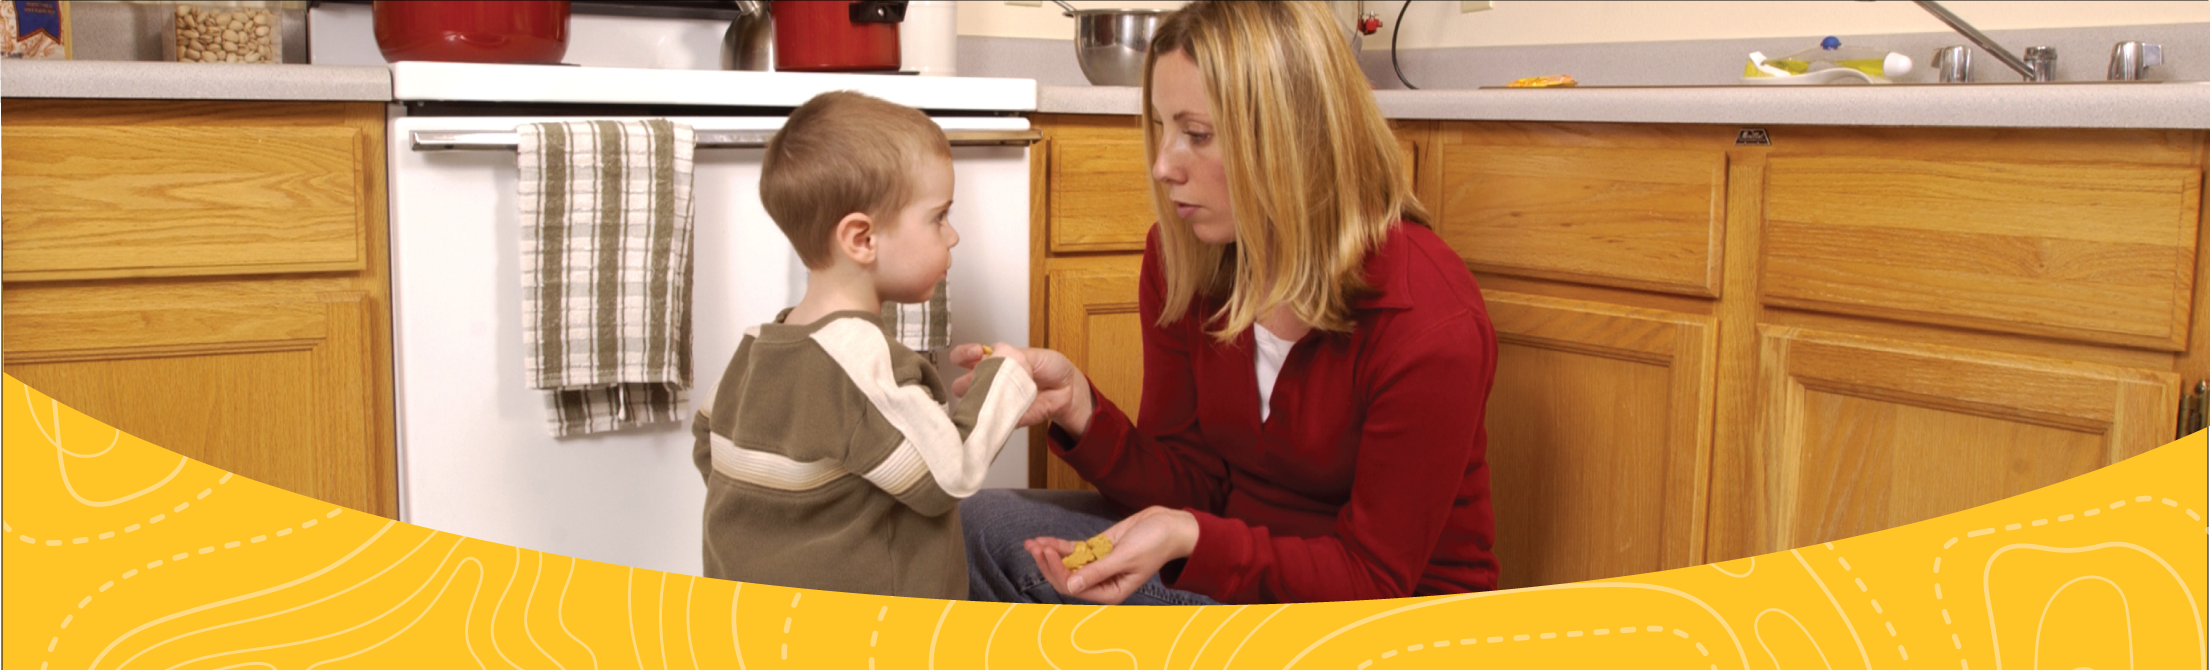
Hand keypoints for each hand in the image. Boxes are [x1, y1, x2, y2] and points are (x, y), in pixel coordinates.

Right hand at [948, 343, 1094, 435]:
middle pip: (961, 385)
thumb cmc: (1050, 367)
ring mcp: (996, 401)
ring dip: (982, 399)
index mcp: (993, 360)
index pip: (965, 357)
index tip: (975, 353)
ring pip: (974, 405)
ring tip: (996, 394)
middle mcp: (989, 381)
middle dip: (967, 383)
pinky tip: (1008, 409)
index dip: (964, 354)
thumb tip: (1001, 363)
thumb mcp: (1033, 355)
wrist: (1068, 388)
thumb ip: (1014, 358)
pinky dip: (1001, 415)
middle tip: (982, 380)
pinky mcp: (1007, 418)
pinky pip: (996, 420)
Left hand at [1022, 506, 1198, 604]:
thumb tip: (1071, 586)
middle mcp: (1102, 582)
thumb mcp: (1126, 558)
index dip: (1057, 570)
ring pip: (1067, 563)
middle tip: (1035, 547)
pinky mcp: (1098, 549)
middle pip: (1067, 577)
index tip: (1047, 551)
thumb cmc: (1155, 544)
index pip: (1075, 586)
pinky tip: (1044, 541)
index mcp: (1111, 591)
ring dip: (1049, 554)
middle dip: (1049, 563)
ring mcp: (1098, 565)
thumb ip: (1098, 572)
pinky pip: (1074, 550)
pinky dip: (1059, 546)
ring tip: (1031, 543)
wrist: (1169, 525)